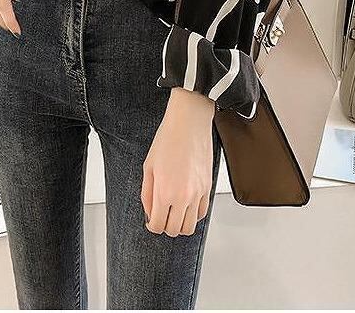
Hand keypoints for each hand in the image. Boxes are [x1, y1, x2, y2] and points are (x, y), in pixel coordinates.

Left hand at [141, 88, 215, 236]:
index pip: (158, 225)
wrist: (189, 124)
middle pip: (174, 230)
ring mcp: (198, 193)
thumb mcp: (148, 167)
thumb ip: (147, 194)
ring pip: (191, 227)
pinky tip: (185, 206)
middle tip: (160, 215)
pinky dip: (193, 215)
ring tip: (173, 211)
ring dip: (180, 224)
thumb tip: (149, 213)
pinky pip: (202, 213)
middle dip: (164, 226)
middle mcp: (183, 197)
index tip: (150, 220)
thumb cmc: (167, 140)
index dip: (151, 226)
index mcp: (165, 192)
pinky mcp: (208, 188)